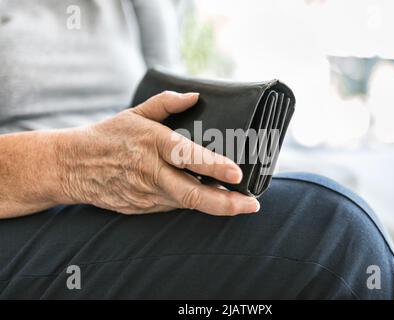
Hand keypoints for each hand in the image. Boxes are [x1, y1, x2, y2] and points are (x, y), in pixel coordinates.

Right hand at [56, 91, 259, 215]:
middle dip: (226, 203)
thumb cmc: (108, 136)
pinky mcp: (142, 208)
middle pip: (192, 194)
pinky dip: (192, 203)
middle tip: (251, 204)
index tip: (238, 174)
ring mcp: (146, 194)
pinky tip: (209, 199)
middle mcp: (151, 172)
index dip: (214, 167)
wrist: (73, 166)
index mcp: (152, 144)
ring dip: (215, 205)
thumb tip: (195, 96)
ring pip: (187, 204)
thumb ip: (166, 103)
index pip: (187, 156)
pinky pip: (173, 206)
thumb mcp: (135, 112)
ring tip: (239, 202)